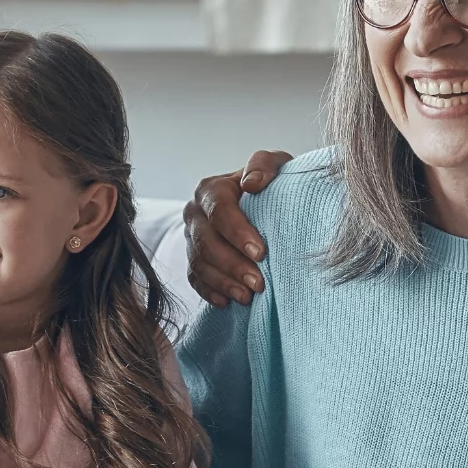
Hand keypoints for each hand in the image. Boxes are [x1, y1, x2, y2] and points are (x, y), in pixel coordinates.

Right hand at [184, 151, 289, 306]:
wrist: (265, 203)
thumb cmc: (272, 185)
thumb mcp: (276, 166)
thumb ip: (265, 165)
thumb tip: (253, 183)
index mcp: (211, 189)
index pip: (219, 211)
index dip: (238, 233)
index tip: (261, 253)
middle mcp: (194, 213)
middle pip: (206, 242)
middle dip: (232, 265)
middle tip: (258, 283)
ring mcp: (191, 239)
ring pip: (199, 264)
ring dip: (224, 283)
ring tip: (248, 296)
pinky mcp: (193, 260)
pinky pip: (195, 280)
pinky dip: (210, 292)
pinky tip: (229, 302)